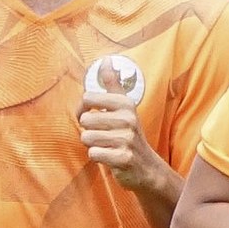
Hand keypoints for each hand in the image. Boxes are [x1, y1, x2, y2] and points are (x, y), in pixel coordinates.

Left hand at [79, 58, 168, 192]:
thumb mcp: (124, 107)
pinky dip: (97, 157)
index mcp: (125, 103)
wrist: (146, 166)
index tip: (89, 115)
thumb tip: (105, 60)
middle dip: (88, 130)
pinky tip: (109, 156)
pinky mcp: (123, 158)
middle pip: (85, 120)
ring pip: (87, 138)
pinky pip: (93, 154)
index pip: (87, 98)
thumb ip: (112, 84)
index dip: (82, 109)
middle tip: (102, 135)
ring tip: (106, 145)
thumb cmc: (129, 134)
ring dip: (92, 145)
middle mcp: (128, 119)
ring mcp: (127, 139)